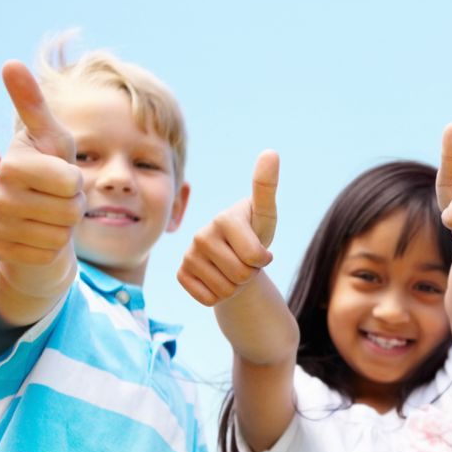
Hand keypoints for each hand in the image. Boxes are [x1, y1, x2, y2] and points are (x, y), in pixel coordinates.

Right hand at [0, 62, 82, 271]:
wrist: (34, 221)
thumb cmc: (49, 173)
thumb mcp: (52, 139)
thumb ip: (34, 104)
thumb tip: (10, 62)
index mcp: (13, 163)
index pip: (71, 180)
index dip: (76, 181)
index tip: (60, 176)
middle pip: (70, 210)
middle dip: (73, 207)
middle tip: (56, 199)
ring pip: (60, 236)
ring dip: (63, 229)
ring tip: (48, 216)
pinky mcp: (0, 252)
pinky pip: (49, 256)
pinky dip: (51, 250)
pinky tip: (38, 237)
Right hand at [177, 150, 279, 306]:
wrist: (232, 257)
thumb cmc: (254, 233)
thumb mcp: (266, 215)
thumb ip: (267, 187)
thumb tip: (271, 151)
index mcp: (224, 218)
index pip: (255, 256)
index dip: (263, 259)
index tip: (259, 250)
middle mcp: (201, 234)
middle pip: (241, 276)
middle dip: (250, 274)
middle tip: (244, 261)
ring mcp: (188, 254)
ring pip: (226, 291)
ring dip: (236, 287)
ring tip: (232, 269)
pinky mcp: (181, 273)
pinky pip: (209, 299)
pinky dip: (219, 296)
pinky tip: (218, 279)